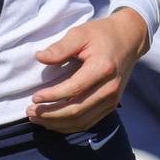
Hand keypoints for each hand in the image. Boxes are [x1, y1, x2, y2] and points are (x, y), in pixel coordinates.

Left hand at [27, 6, 146, 131]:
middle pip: (76, 110)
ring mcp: (112, 99)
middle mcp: (109, 88)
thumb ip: (61, 47)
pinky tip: (53, 122)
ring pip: (82, 121)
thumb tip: (40, 57)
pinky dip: (69, 126)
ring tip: (37, 119)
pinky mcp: (111, 105)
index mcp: (102, 68)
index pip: (74, 89)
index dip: (52, 96)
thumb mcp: (80, 33)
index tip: (34, 98)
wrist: (129, 39)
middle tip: (30, 112)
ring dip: (57, 123)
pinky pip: (88, 122)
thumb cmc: (102, 34)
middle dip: (50, 114)